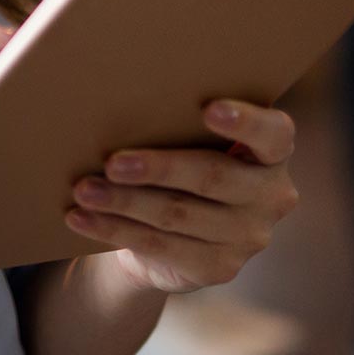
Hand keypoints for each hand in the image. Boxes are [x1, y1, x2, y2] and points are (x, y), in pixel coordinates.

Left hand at [65, 99, 298, 294]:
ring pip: (177, 215)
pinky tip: (81, 218)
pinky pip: (159, 246)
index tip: (208, 108)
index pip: (272, 134)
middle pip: (212, 177)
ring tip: (84, 189)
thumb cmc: (184, 154)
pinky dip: (114, 229)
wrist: (180, 229)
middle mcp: (270, 196)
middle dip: (158, 168)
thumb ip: (179, 116)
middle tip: (112, 162)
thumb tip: (115, 86)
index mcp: (272, 152)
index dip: (245, 122)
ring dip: (124, 202)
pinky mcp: (218, 267)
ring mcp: (248, 237)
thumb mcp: (192, 135)